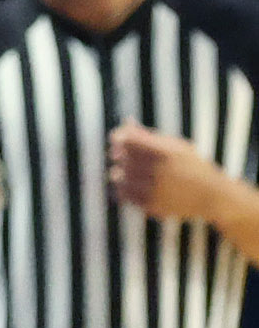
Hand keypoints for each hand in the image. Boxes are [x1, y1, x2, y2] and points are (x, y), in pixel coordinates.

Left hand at [110, 120, 229, 221]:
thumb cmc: (192, 165)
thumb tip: (126, 122)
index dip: (119, 137)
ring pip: (116, 176)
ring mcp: (154, 190)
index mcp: (164, 152)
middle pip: (120, 157)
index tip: (120, 140)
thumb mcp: (176, 145)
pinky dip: (122, 188)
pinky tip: (131, 184)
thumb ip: (149, 134)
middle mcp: (158, 171)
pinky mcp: (151, 205)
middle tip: (125, 156)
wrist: (212, 196)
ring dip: (119, 172)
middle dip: (119, 154)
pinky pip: (122, 194)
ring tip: (128, 172)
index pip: (126, 140)